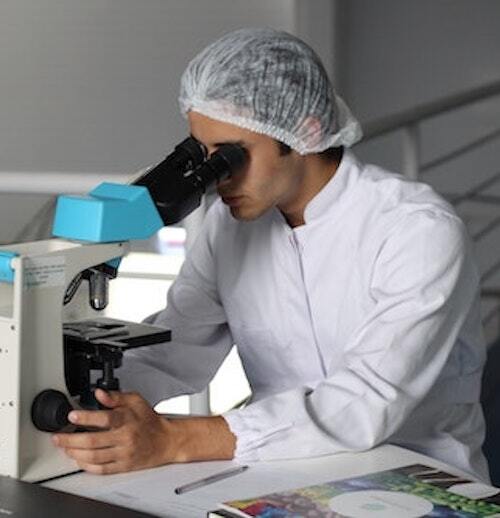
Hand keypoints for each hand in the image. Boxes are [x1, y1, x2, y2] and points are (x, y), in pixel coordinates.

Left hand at [52, 389, 235, 473]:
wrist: (166, 441)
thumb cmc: (149, 420)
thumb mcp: (136, 401)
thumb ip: (116, 397)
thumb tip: (99, 393)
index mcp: (128, 419)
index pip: (105, 418)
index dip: (86, 417)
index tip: (72, 415)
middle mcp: (125, 437)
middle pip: (94, 441)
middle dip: (71, 439)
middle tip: (58, 437)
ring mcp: (124, 453)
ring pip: (94, 456)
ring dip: (75, 452)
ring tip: (65, 447)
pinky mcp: (124, 466)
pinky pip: (101, 469)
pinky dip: (86, 465)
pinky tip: (78, 459)